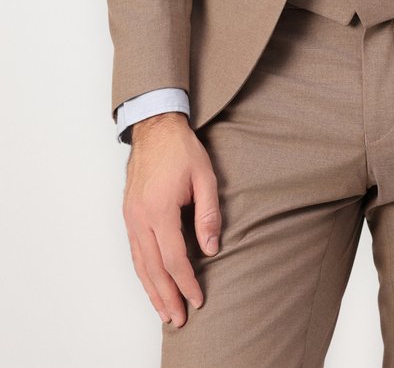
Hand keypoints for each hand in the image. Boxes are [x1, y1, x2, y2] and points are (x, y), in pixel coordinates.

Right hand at [122, 112, 220, 327]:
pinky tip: (151, 284)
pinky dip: (143, 272)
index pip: (174, 258)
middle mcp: (140, 218)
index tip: (198, 298)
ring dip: (152, 290)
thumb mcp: (205, 177)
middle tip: (178, 319)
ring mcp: (131, 217)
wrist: (155, 127)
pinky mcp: (128, 215)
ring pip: (140, 264)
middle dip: (167, 296)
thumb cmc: (181, 149)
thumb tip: (211, 249)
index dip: (187, 282)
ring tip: (164, 311)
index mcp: (159, 209)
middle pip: (153, 269)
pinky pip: (135, 251)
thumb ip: (208, 214)